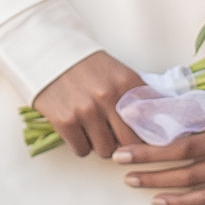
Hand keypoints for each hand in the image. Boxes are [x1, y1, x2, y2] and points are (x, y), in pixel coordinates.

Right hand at [32, 52, 152, 159]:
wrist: (47, 53)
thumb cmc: (86, 67)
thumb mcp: (118, 73)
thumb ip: (137, 97)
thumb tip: (156, 125)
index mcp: (127, 83)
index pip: (149, 123)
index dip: (145, 134)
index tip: (140, 136)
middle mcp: (109, 97)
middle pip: (130, 142)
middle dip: (124, 144)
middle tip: (115, 137)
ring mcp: (86, 110)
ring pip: (105, 151)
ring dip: (100, 145)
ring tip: (93, 131)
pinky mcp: (65, 121)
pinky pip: (82, 150)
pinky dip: (80, 145)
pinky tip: (77, 131)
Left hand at [116, 97, 204, 204]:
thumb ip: (194, 104)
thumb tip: (152, 101)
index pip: (185, 116)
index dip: (155, 117)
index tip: (128, 117)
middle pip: (183, 149)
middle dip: (147, 154)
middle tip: (120, 156)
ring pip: (191, 176)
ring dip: (157, 179)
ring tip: (131, 179)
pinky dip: (181, 200)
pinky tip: (158, 199)